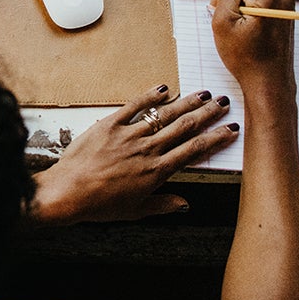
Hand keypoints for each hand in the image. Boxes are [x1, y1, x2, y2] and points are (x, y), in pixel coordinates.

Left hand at [30, 84, 238, 224]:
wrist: (68, 192)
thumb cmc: (100, 204)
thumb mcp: (136, 211)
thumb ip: (163, 205)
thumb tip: (185, 204)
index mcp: (157, 172)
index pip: (194, 150)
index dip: (215, 138)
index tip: (230, 129)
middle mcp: (147, 150)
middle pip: (185, 127)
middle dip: (207, 114)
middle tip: (223, 103)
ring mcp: (129, 135)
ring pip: (164, 114)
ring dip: (186, 102)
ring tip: (202, 94)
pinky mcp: (109, 124)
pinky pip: (133, 105)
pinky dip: (150, 95)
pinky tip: (164, 88)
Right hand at [209, 0, 295, 94]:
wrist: (269, 83)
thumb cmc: (246, 59)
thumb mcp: (222, 24)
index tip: (221, 8)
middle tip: (230, 22)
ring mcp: (286, 4)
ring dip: (240, 6)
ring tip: (240, 29)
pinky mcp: (285, 12)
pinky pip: (260, 1)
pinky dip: (250, 12)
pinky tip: (249, 31)